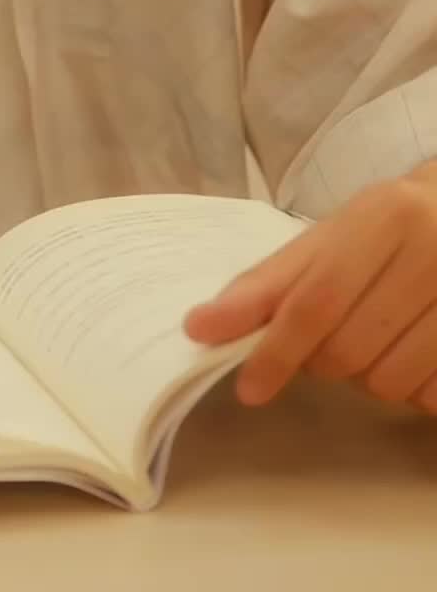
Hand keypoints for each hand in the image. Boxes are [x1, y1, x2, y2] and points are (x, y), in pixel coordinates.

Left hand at [185, 168, 436, 410]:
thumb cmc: (382, 230)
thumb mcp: (327, 239)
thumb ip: (268, 283)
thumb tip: (200, 328)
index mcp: (384, 216)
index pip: (317, 299)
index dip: (277, 349)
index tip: (247, 388)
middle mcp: (431, 252)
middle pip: (347, 349)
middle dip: (319, 361)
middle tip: (325, 339)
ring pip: (387, 383)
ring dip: (365, 377)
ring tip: (376, 336)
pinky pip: (427, 398)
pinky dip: (409, 390)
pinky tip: (413, 349)